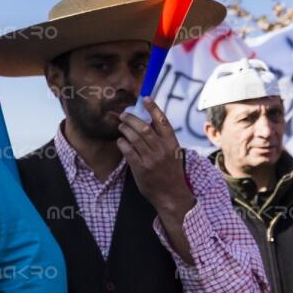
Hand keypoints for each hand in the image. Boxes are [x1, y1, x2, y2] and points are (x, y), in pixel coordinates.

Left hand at [116, 97, 194, 217]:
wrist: (171, 194)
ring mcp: (151, 159)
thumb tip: (149, 122)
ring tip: (120, 125)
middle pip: (144, 128)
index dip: (153, 108)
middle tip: (123, 114)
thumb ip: (162, 139)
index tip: (145, 98)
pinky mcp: (141, 168)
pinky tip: (120, 141)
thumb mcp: (172, 153)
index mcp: (172, 143)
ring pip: (135, 138)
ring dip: (125, 129)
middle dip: (131, 118)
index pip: (162, 121)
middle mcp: (162, 149)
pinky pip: (129, 151)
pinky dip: (123, 143)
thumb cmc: (170, 172)